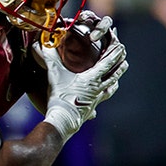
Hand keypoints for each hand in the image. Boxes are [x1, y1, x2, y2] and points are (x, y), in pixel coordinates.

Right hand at [33, 25, 127, 140]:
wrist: (63, 121)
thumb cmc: (60, 98)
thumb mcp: (54, 75)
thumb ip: (49, 58)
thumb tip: (41, 45)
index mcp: (92, 79)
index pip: (107, 63)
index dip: (114, 53)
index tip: (121, 46)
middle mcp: (98, 89)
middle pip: (113, 74)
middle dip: (119, 64)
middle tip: (124, 56)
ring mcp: (96, 100)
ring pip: (111, 88)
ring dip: (116, 79)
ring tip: (119, 76)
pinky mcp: (91, 109)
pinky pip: (101, 101)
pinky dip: (103, 97)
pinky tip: (101, 100)